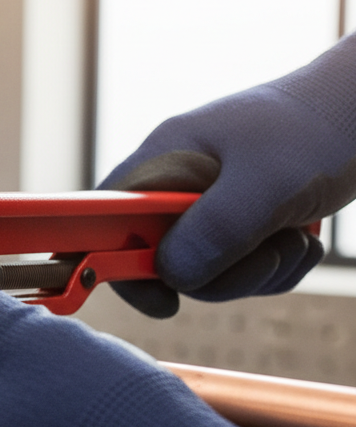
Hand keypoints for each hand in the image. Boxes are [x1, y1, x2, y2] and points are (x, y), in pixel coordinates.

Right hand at [98, 34, 355, 317]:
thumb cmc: (317, 129)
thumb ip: (214, 230)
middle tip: (263, 256)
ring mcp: (210, 201)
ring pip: (206, 269)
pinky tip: (301, 239)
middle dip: (218, 273)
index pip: (107, 216)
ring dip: (255, 272)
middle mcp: (178, 181)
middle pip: (162, 256)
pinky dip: (274, 266)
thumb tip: (172, 275)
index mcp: (166, 158)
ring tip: (293, 239)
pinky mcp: (242, 218)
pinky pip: (239, 267)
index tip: (161, 297)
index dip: (115, 259)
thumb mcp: (265, 183)